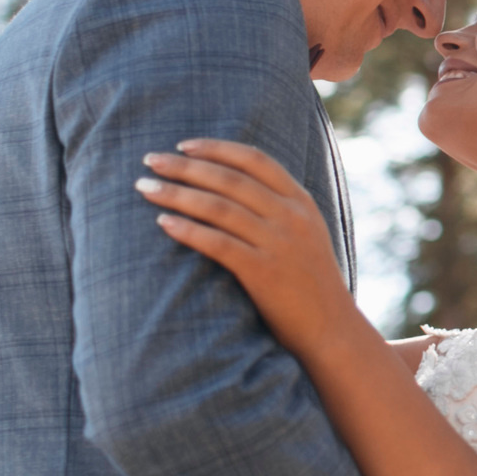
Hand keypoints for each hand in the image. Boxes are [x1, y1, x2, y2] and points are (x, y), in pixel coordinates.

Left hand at [137, 139, 358, 358]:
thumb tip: (235, 185)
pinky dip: (188, 230)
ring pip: (219, 207)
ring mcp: (279, 244)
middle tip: (150, 160)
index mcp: (301, 202)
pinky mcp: (263, 273)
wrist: (331, 329)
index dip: (216, 149)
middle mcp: (291, 217)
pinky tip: (162, 223)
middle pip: (230, 179)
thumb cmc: (310, 283)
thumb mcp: (306, 234)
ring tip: (145, 187)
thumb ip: (279, 208)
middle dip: (185, 166)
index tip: (183, 146)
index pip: (255, 160)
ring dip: (176, 193)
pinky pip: (218, 244)